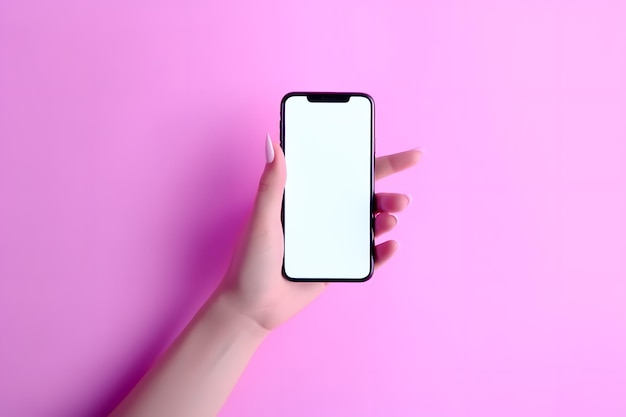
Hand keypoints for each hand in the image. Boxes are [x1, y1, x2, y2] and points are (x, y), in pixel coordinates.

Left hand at [218, 134, 420, 330]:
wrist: (253, 309)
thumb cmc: (251, 262)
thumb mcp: (262, 220)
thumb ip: (271, 185)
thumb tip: (273, 144)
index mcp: (307, 198)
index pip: (343, 172)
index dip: (373, 160)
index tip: (407, 156)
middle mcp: (323, 215)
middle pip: (364, 198)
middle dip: (389, 194)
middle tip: (402, 199)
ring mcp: (333, 240)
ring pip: (369, 224)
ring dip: (387, 218)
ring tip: (392, 219)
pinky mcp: (338, 265)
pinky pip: (367, 256)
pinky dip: (383, 251)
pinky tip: (390, 246)